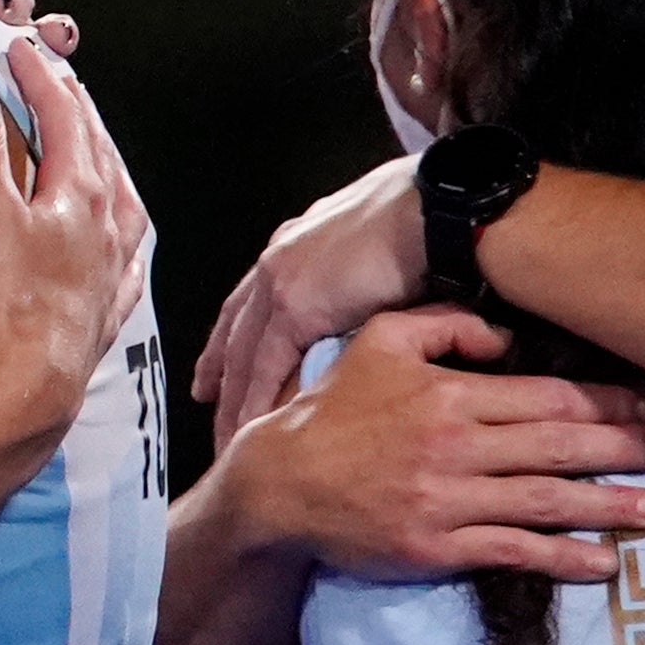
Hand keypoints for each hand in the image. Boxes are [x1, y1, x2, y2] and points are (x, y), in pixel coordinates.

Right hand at [0, 38, 151, 446]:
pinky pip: (128, 257)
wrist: (36, 382)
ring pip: (122, 196)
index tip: (18, 51)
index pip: (62, 116)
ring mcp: (112, 265)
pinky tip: (124, 239)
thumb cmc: (10, 301)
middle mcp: (107, 222)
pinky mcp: (106, 307)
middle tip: (60, 80)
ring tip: (97, 144)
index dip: (39, 78)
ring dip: (107, 161)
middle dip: (76, 108)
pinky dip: (125, 234)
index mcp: (80, 192)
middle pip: (98, 148)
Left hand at [193, 157, 421, 413]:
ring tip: (227, 437)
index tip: (222, 361)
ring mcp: (280, 283)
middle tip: (207, 402)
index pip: (254, 298)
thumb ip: (362, 274)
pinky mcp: (293, 307)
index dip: (236, 333)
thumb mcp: (381, 246)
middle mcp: (277, 260)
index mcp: (297, 242)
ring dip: (232, 399)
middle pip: (236, 328)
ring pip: (242, 355)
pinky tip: (247, 430)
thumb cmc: (429, 220)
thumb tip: (375, 298)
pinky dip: (253, 403)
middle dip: (221, 369)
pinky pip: (262, 367)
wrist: (437, 207)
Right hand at [210, 302, 644, 578]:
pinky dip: (561, 559)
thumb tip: (506, 335)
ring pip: (546, 500)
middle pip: (560, 445)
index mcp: (451, 393)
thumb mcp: (378, 342)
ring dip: (610, 504)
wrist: (278, 483)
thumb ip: (444, 326)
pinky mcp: (435, 546)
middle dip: (627, 446)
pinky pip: (511, 552)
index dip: (607, 400)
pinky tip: (603, 563)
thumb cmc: (333, 411)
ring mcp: (447, 500)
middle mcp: (457, 446)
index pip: (548, 395)